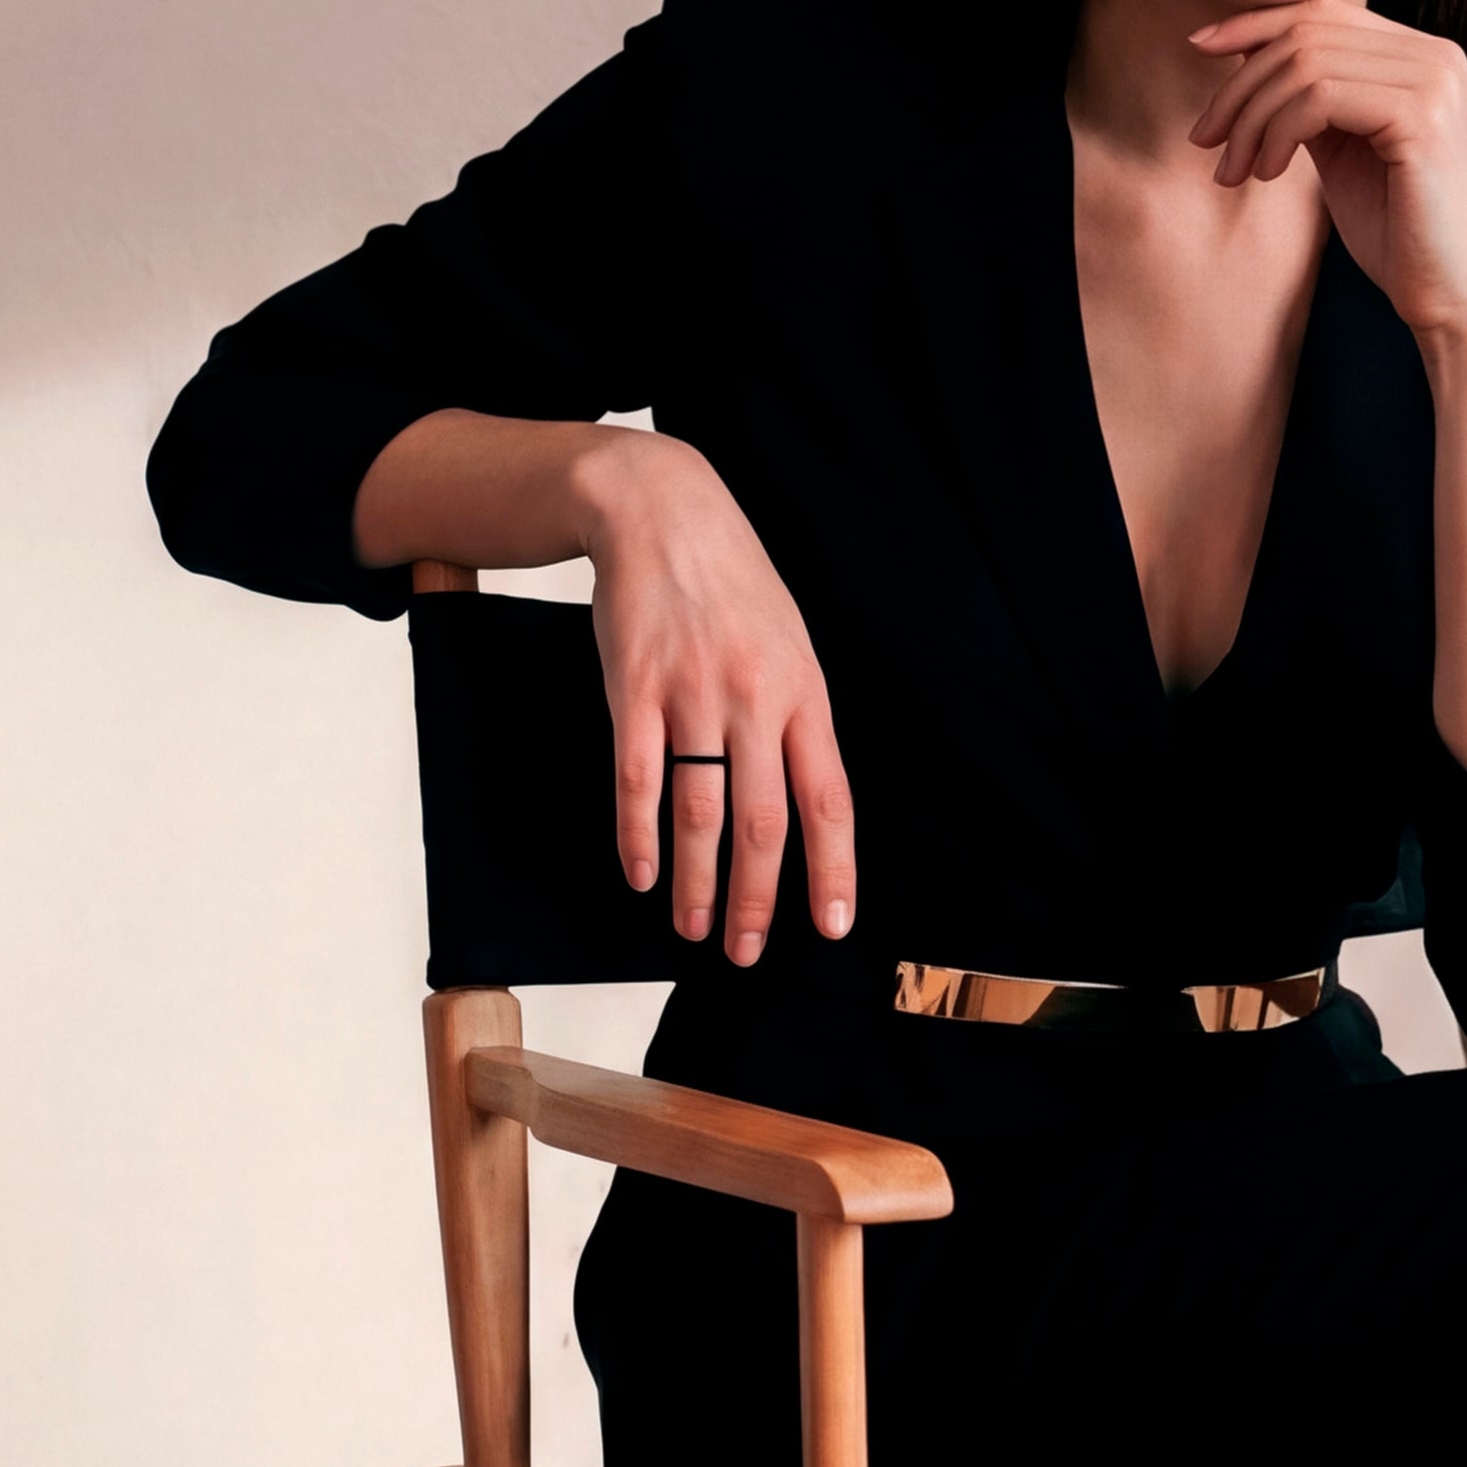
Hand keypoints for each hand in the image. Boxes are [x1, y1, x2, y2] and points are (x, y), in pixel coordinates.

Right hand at [576, 431, 856, 964]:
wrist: (664, 515)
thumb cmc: (734, 587)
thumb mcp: (791, 645)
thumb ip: (799, 720)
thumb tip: (806, 801)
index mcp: (806, 695)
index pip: (829, 798)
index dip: (833, 868)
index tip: (833, 926)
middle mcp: (756, 700)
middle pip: (764, 822)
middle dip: (758, 899)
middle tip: (748, 952)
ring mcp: (692, 695)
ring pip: (700, 812)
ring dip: (699, 882)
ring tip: (697, 929)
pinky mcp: (633, 688)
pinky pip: (637, 778)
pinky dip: (638, 836)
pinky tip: (641, 874)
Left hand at [1187, 2, 1466, 347]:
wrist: (1455, 300)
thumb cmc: (1399, 234)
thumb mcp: (1343, 149)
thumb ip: (1310, 99)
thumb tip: (1246, 54)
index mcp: (1422, 55)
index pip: (1322, 12)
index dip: (1254, 23)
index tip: (1199, 49)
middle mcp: (1436, 54)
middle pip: (1306, 34)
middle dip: (1240, 86)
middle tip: (1205, 141)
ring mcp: (1434, 81)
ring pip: (1305, 64)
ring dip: (1251, 118)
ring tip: (1233, 171)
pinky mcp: (1422, 117)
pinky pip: (1319, 97)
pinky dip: (1278, 133)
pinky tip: (1269, 175)